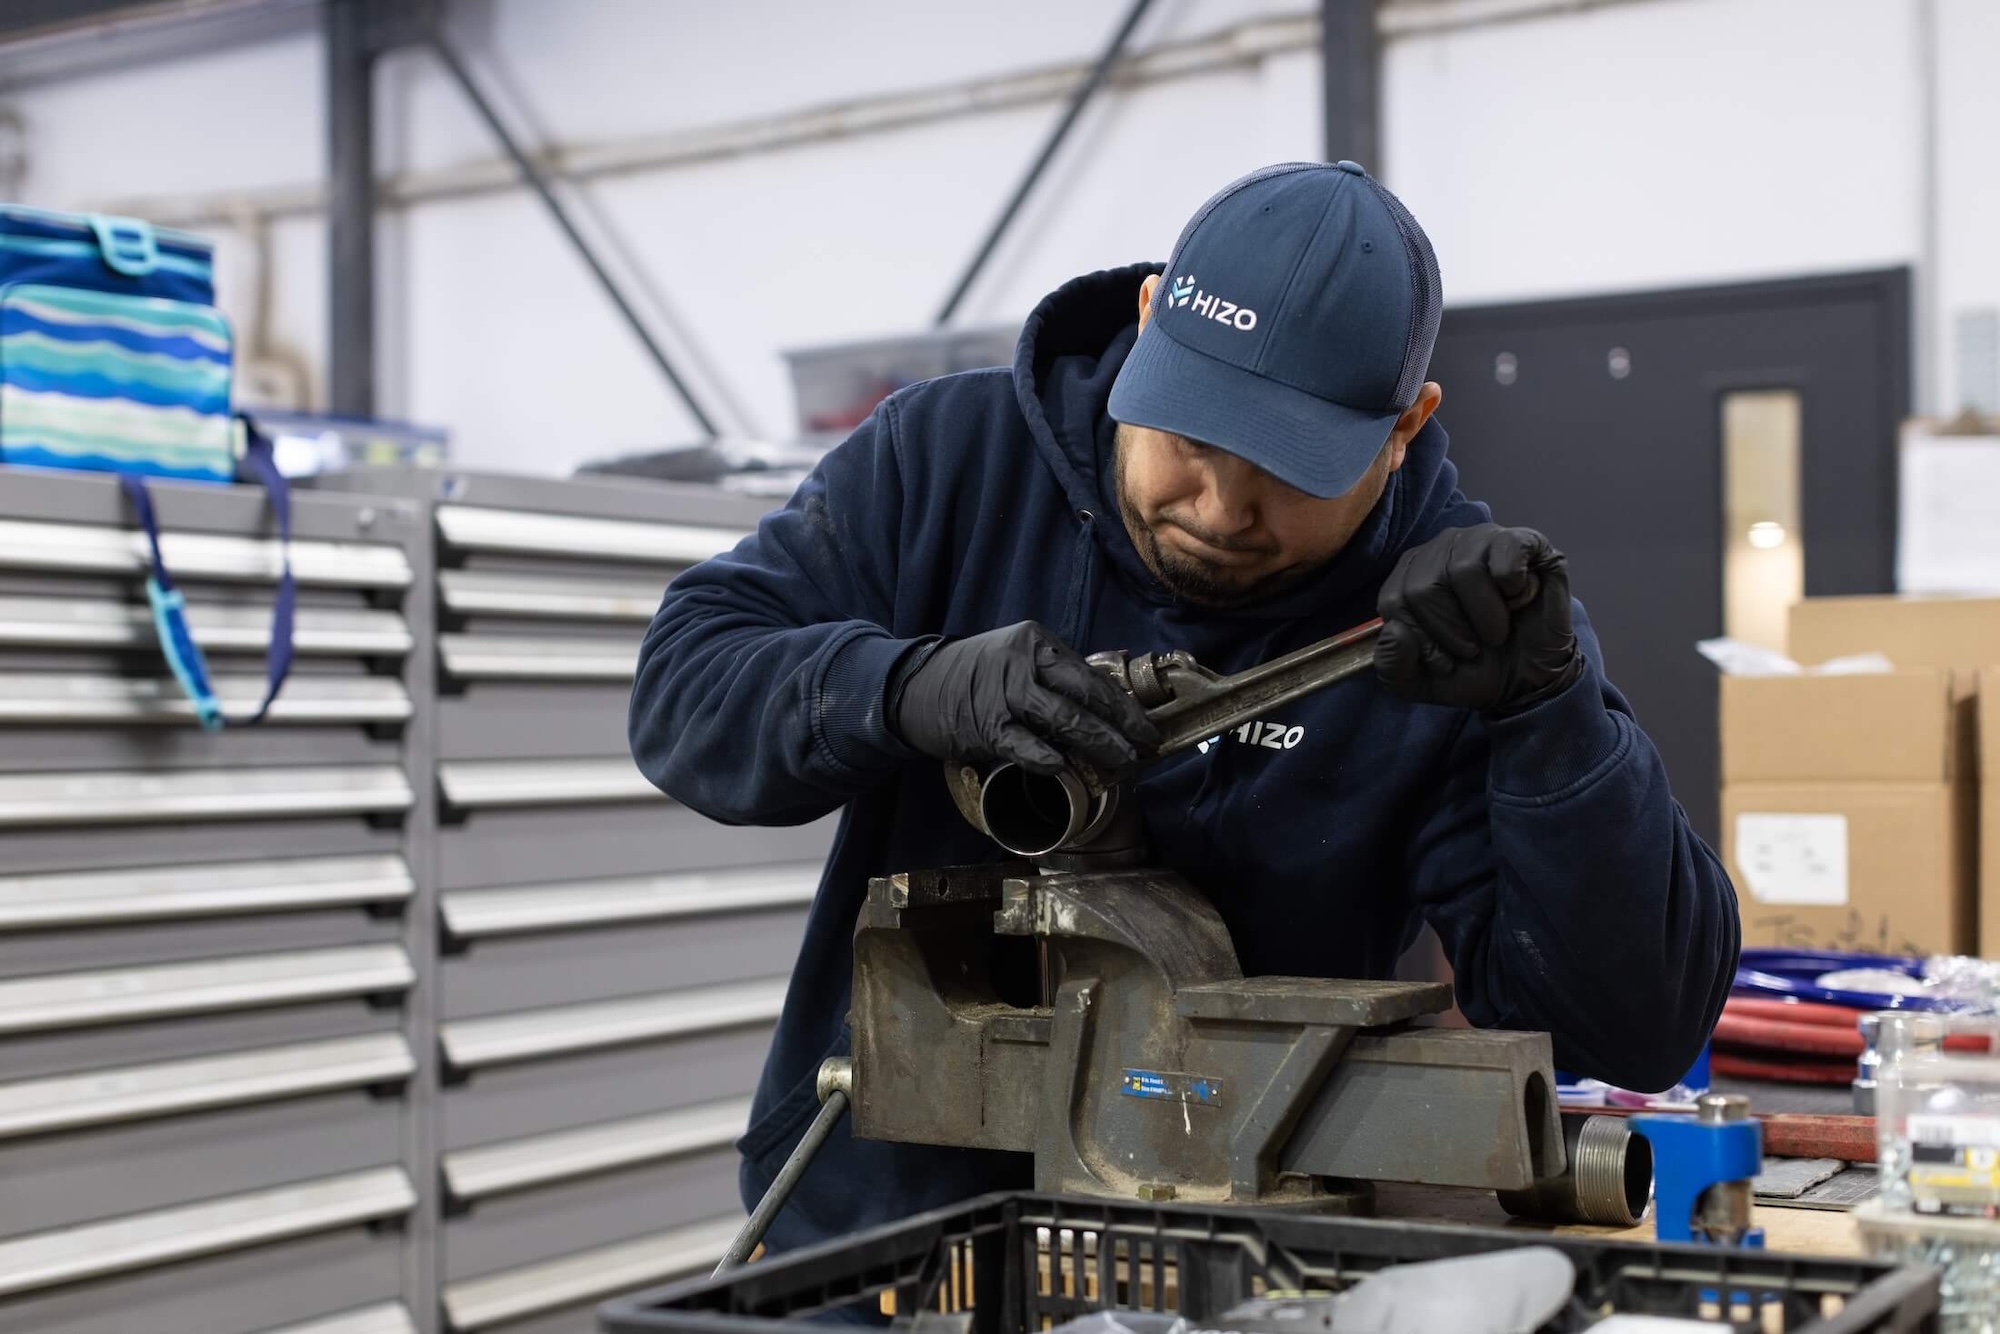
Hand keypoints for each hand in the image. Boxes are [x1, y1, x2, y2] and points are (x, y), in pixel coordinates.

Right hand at [888, 621, 1161, 774]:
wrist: (916, 686)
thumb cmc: (976, 678)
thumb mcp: (1017, 662)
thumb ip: (1055, 679)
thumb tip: (1106, 710)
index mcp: (1037, 643)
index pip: (1091, 676)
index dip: (1124, 706)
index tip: (1147, 730)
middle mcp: (1023, 662)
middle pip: (1084, 696)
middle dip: (1121, 727)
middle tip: (1143, 751)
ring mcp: (1002, 692)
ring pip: (1062, 719)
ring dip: (1097, 744)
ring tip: (1121, 763)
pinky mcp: (983, 723)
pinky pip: (1021, 743)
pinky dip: (1043, 756)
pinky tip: (1061, 767)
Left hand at [1375, 525, 1582, 711]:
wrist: (1527, 680)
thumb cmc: (1471, 670)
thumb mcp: (1418, 682)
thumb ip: (1391, 663)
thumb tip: (1394, 631)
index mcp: (1411, 573)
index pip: (1394, 600)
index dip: (1421, 640)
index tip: (1445, 659)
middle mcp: (1443, 547)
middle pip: (1424, 587)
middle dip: (1452, 632)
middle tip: (1475, 647)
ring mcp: (1483, 539)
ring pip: (1464, 569)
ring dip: (1484, 617)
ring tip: (1497, 630)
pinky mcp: (1525, 541)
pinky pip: (1509, 549)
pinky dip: (1515, 586)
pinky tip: (1518, 599)